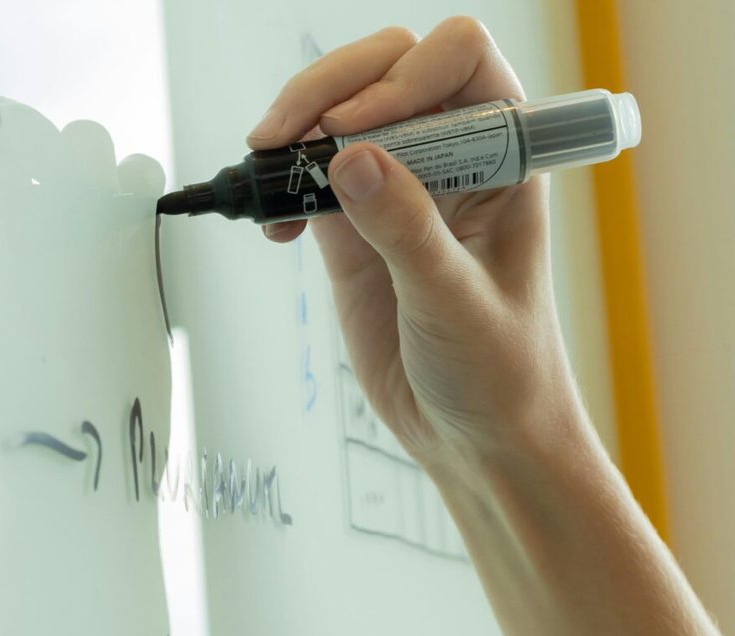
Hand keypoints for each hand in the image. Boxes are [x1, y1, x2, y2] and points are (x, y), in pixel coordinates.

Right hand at [252, 18, 590, 471]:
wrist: (476, 438)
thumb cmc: (503, 373)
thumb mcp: (458, 303)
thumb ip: (408, 229)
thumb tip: (353, 158)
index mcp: (505, 155)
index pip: (459, 62)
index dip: (404, 76)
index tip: (356, 127)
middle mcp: (453, 157)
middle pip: (387, 69)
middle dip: (329, 90)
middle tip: (286, 137)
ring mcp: (399, 189)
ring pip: (338, 114)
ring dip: (293, 130)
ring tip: (266, 170)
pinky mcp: (354, 227)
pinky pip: (306, 176)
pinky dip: (276, 185)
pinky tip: (274, 225)